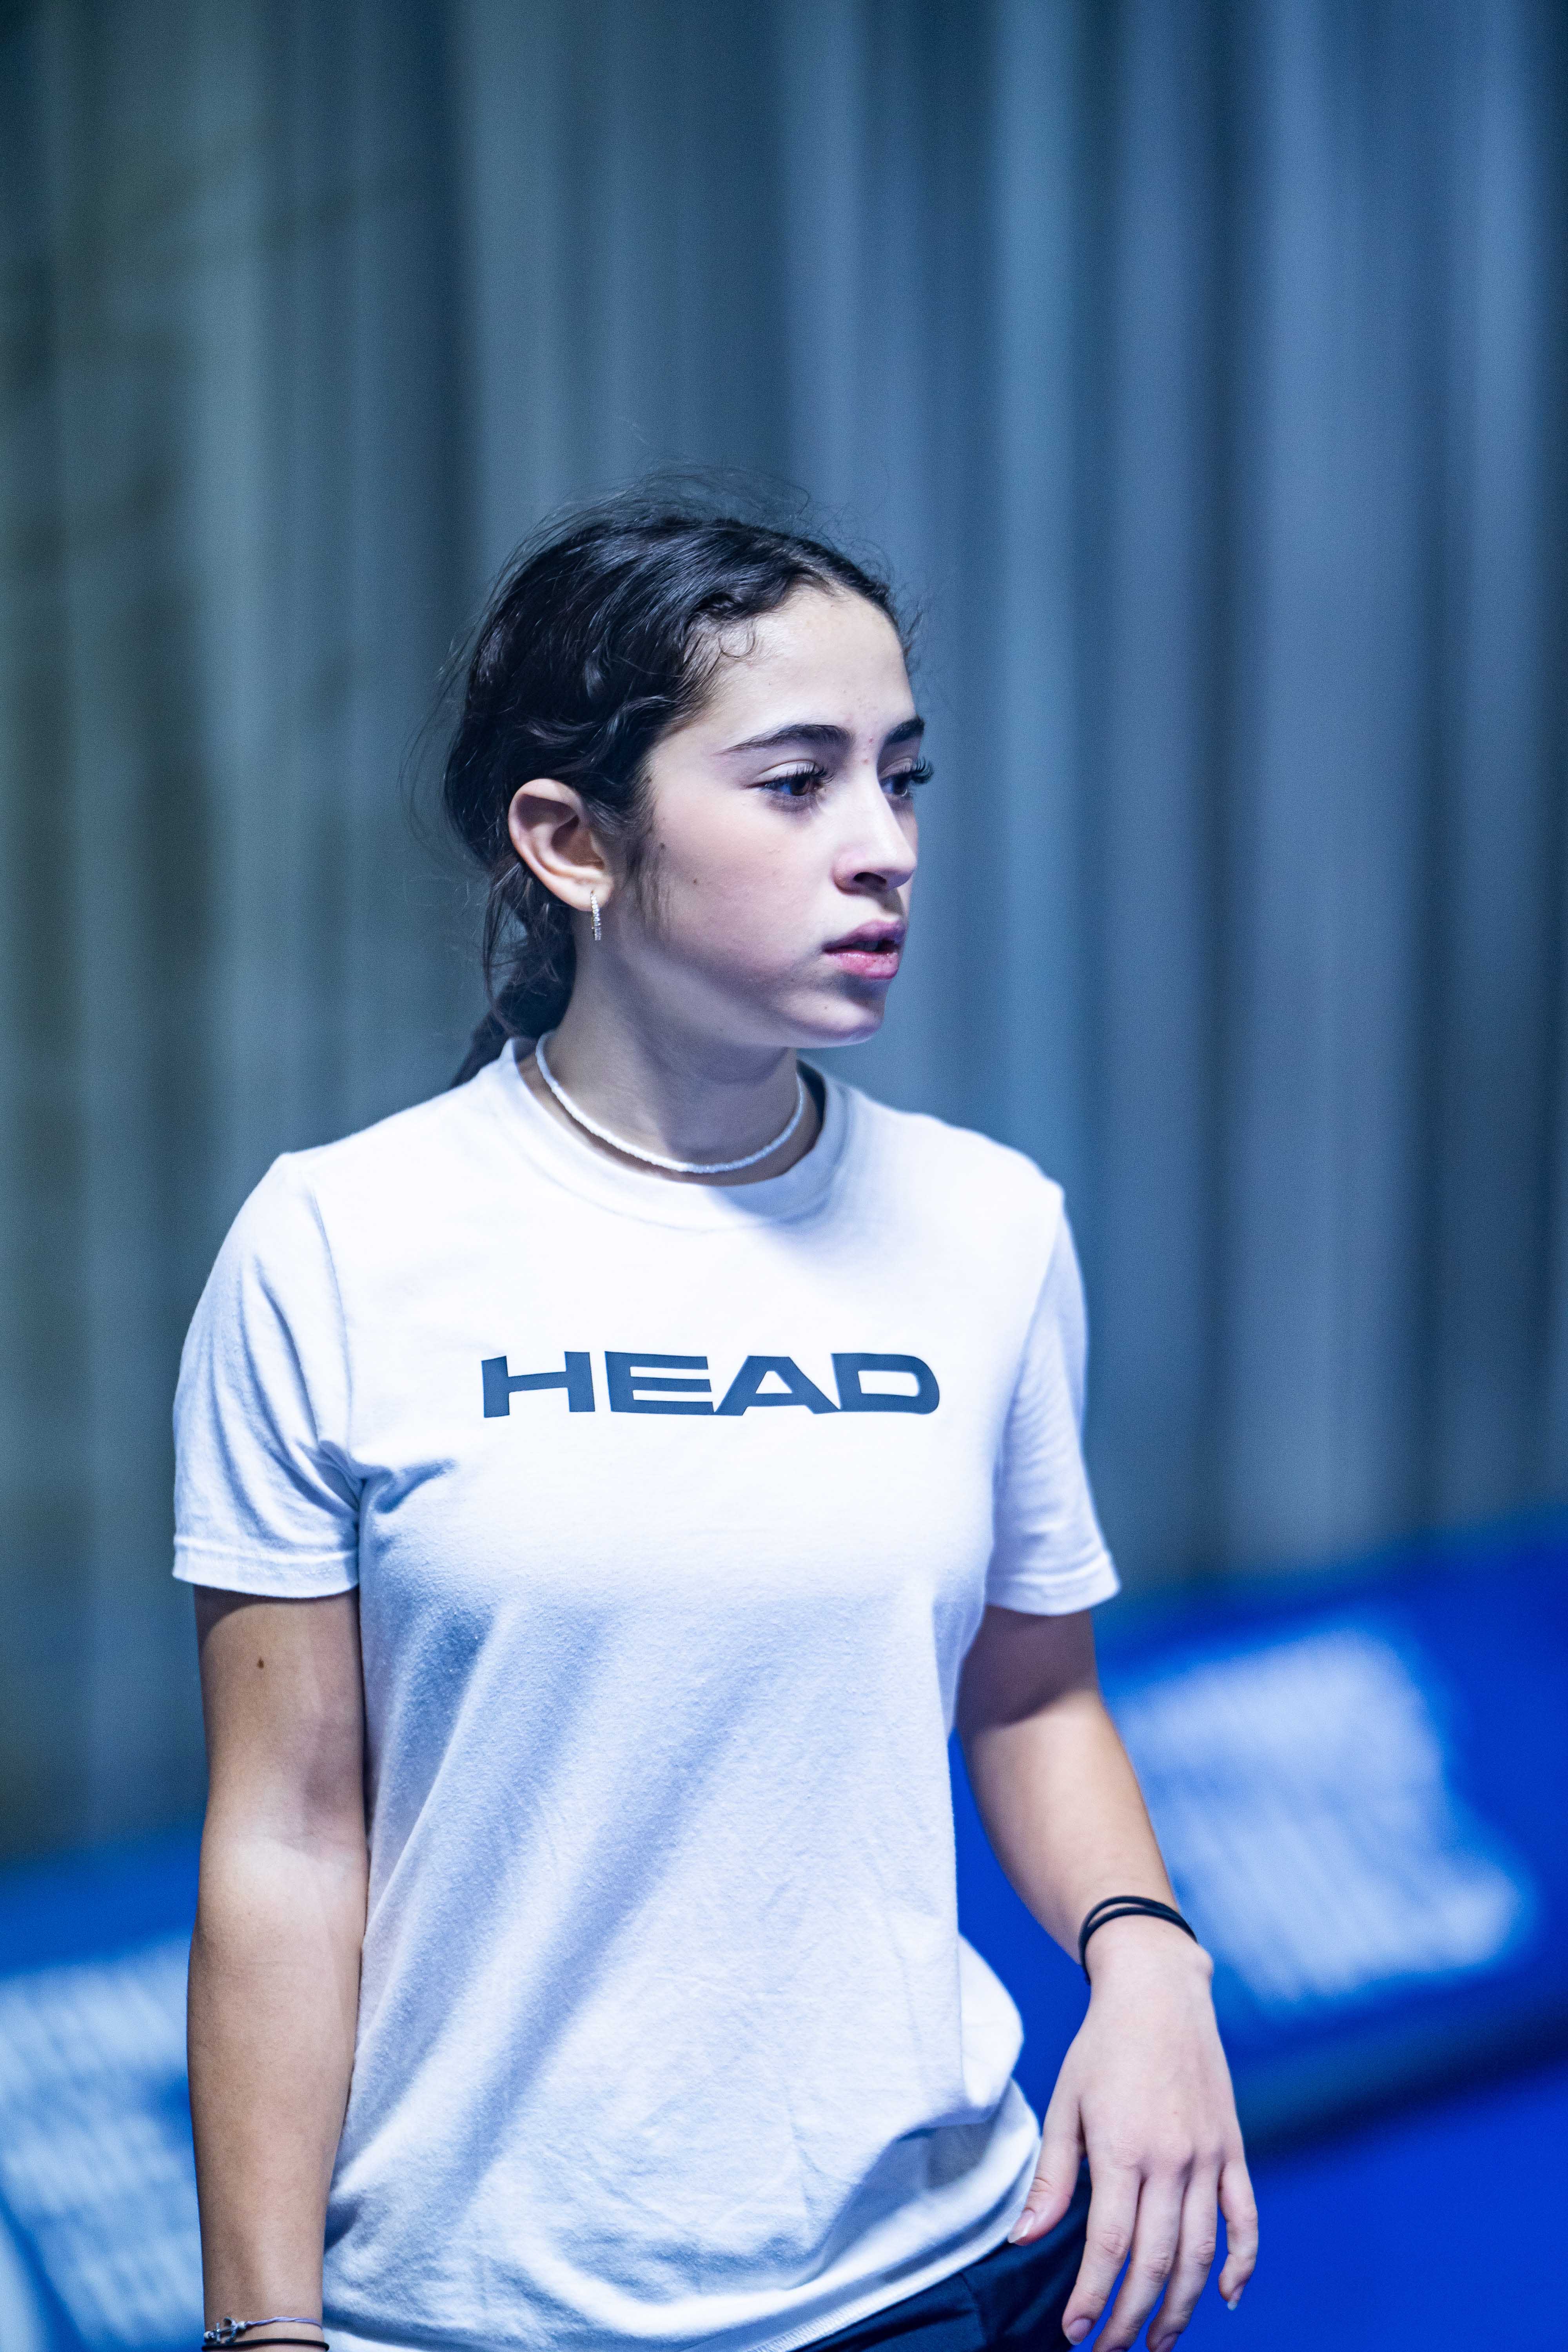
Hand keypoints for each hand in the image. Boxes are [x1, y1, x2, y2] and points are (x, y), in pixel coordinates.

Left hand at [1007, 1919, 1257, 2349]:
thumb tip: (1025, 2239)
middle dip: (1131, 2318)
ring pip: (1201, 2254)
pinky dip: (1240, 2264)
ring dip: (1181, 2308)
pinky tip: (1224, 2298)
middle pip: (1157, 2263)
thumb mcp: (1065, 2104)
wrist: (1159, 1993)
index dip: (1093, 2297)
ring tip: (1159, 2343)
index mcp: (1122, 2149)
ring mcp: (1210, 2157)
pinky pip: (1245, 2219)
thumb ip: (1052, 2178)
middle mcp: (1172, 2159)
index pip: (1110, 2248)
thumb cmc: (1102, 2048)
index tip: (1074, 2333)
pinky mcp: (1234, 2150)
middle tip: (1109, 2351)